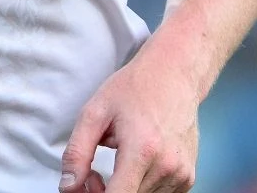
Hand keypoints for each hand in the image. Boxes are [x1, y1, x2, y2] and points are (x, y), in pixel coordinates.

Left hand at [60, 48, 200, 192]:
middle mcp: (167, 166)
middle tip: (94, 172)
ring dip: (124, 191)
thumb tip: (69, 187)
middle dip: (105, 192)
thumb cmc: (134, 89)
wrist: (173, 75)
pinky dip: (141, 188)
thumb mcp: (94, 113)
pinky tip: (135, 166)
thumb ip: (77, 154)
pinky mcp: (187, 177)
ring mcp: (181, 173)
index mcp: (142, 150)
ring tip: (118, 162)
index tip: (88, 182)